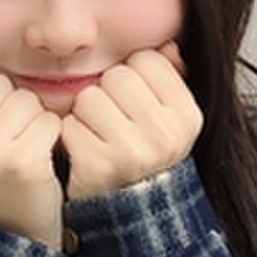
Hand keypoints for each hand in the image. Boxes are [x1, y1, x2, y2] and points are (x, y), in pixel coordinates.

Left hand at [60, 43, 199, 200]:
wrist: (129, 211)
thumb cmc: (144, 156)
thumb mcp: (169, 120)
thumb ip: (170, 79)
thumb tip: (166, 45)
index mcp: (187, 115)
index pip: (146, 60)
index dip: (131, 76)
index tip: (131, 101)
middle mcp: (165, 133)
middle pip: (116, 76)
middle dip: (106, 93)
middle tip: (110, 121)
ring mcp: (132, 150)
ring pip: (89, 97)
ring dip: (84, 114)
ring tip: (96, 135)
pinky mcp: (97, 165)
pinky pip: (69, 125)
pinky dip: (69, 136)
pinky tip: (83, 151)